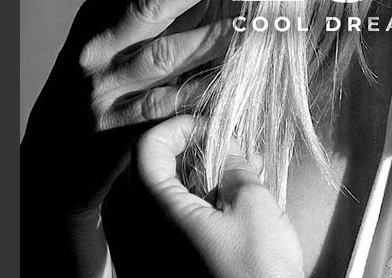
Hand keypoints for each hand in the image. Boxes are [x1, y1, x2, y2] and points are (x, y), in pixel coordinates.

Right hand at [22, 0, 239, 218]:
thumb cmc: (90, 86)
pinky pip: (169, 106)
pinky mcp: (120, 130)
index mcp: (93, 19)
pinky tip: (231, 77)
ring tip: (248, 22)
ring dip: (210, 39)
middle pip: (147, 9)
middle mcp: (95, 49)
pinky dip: (201, 91)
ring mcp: (105, 90)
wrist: (51, 160)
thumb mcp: (102, 41)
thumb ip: (140, 10)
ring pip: (163, 58)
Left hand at [137, 115, 304, 277]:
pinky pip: (149, 232)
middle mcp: (135, 234)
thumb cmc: (255, 275)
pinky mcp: (149, 276)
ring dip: (176, 184)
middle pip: (139, 174)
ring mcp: (138, 259)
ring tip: (220, 184)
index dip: (178, 128)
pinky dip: (173, 214)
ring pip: (143, 204)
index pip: (146, 149)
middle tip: (215, 151)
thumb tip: (229, 154)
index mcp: (155, 211)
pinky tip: (210, 215)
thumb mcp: (255, 205)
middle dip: (176, 155)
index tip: (208, 128)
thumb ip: (235, 168)